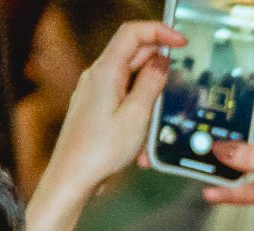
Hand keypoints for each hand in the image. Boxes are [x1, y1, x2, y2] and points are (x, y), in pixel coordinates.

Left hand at [37, 21, 183, 204]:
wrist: (73, 176)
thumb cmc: (99, 150)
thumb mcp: (137, 115)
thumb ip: (151, 83)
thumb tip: (161, 62)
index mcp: (106, 71)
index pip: (132, 34)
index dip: (159, 31)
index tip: (181, 41)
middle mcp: (97, 76)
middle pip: (133, 56)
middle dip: (159, 70)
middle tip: (177, 88)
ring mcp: (95, 92)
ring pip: (131, 81)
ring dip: (150, 100)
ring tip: (154, 127)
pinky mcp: (96, 108)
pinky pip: (124, 100)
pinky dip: (139, 113)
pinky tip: (143, 140)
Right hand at [206, 58, 253, 230]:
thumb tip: (220, 148)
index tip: (246, 48)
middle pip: (246, 119)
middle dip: (225, 112)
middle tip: (198, 99)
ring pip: (234, 151)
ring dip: (217, 153)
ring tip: (195, 147)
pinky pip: (234, 185)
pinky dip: (222, 189)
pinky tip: (209, 191)